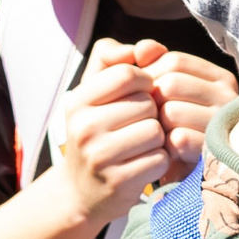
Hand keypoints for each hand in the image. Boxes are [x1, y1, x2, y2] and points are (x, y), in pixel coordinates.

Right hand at [53, 39, 171, 224]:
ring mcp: (99, 156)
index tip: (141, 95)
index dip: (145, 82)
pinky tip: (144, 164)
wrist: (81, 191)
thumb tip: (150, 47)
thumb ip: (116, 59)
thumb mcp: (95, 93)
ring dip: (158, 139)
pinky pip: (160, 158)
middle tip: (138, 127)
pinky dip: (159, 161)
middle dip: (152, 114)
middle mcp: (83, 127)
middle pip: (147, 103)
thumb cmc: (97, 134)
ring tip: (142, 145)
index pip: (128, 73)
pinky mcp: (119, 181)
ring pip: (156, 131)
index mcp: (78, 101)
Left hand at [146, 48, 238, 180]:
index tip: (145, 97)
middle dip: (152, 103)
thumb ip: (143, 62)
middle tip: (153, 121)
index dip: (148, 77)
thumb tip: (142, 50)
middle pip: (170, 83)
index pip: (172, 60)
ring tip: (163, 137)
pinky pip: (178, 139)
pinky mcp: (217, 150)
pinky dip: (167, 147)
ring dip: (158, 126)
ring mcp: (225, 123)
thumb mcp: (152, 90)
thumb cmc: (160, 126)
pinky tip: (170, 153)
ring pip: (171, 110)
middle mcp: (228, 96)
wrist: (167, 177)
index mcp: (217, 77)